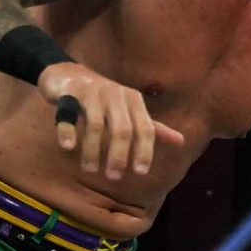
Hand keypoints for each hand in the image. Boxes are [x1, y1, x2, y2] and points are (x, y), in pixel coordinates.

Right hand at [38, 62, 184, 181]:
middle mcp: (116, 94)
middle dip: (119, 155)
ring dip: (93, 150)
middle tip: (114, 177)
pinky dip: (68, 130)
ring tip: (90, 169)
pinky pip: (68, 112)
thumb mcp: (130, 110)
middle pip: (123, 129)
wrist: (68, 74)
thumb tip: (182, 142)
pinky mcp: (69, 92)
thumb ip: (152, 127)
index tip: (140, 172)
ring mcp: (92, 92)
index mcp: (134, 100)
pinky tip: (68, 147)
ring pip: (96, 125)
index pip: (146, 128)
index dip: (145, 151)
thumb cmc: (104, 99)